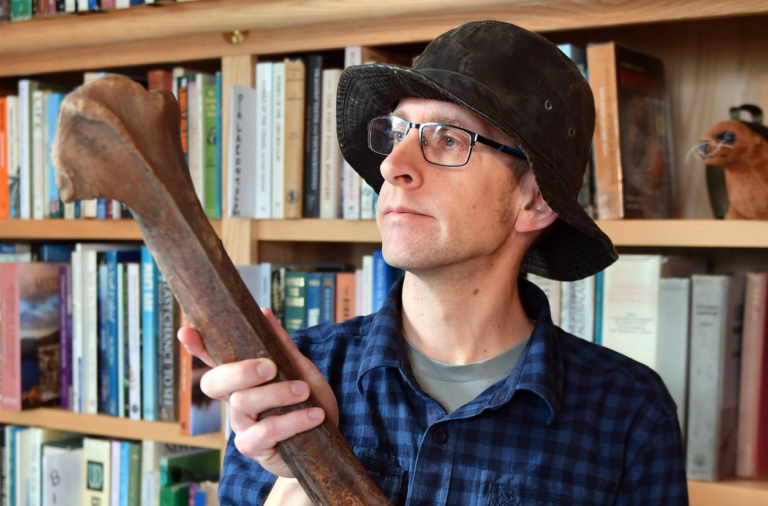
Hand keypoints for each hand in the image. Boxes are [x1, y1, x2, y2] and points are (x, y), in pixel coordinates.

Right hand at [177, 307, 338, 477]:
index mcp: (242, 379)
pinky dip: (293, 421)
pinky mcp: (254, 448)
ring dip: (277, 394)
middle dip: (240, 371)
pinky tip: (314, 415)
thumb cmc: (309, 402)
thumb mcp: (301, 370)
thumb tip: (264, 313)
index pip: (212, 361)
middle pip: (213, 382)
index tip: (186, 331)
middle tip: (270, 367)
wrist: (328, 440)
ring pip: (242, 403)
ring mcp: (241, 425)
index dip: (196, 347)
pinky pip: (266, 432)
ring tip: (304, 391)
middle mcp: (234, 401)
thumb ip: (283, 346)